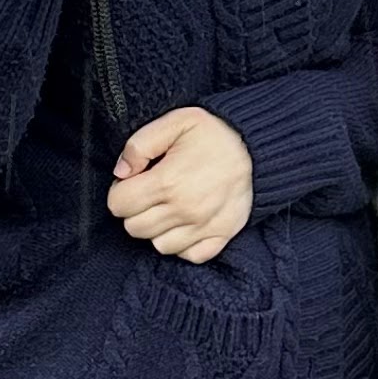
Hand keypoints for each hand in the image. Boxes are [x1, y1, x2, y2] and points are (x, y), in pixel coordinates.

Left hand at [109, 105, 255, 262]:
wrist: (258, 147)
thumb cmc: (214, 133)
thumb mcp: (175, 122)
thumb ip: (139, 145)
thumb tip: (121, 172)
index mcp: (167, 181)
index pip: (119, 205)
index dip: (120, 191)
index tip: (133, 182)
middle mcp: (184, 209)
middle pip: (134, 228)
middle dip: (134, 211)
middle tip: (148, 193)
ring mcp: (203, 226)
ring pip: (159, 245)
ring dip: (157, 229)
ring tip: (167, 208)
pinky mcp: (221, 235)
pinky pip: (189, 255)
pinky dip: (182, 244)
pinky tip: (185, 224)